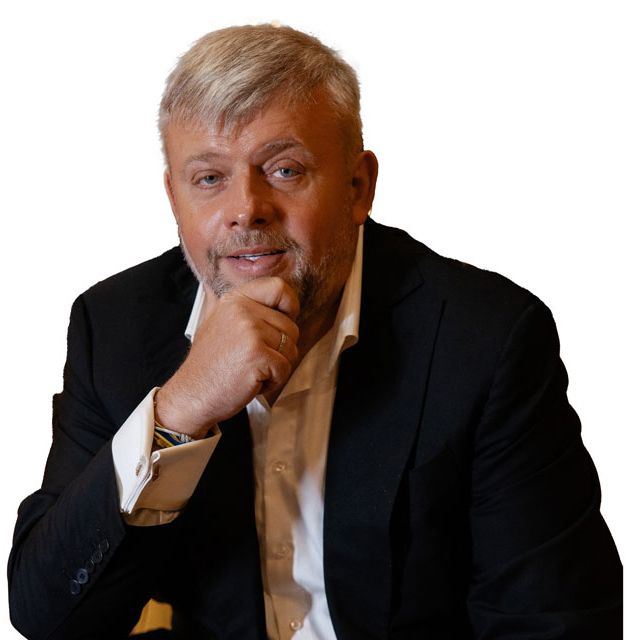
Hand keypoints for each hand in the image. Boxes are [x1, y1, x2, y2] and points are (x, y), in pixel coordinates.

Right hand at [154, 277, 299, 437]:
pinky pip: (285, 368)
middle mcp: (242, 310)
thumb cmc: (211, 366)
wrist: (191, 395)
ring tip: (250, 370)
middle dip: (280, 350)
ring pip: (291, 348)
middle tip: (253, 360)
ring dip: (276, 367)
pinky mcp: (257, 353)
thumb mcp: (224, 324)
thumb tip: (286, 308)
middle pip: (290, 326)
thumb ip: (251, 312)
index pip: (279, 288)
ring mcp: (250, 331)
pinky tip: (251, 381)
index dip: (290, 306)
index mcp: (235, 300)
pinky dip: (273, 381)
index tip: (283, 322)